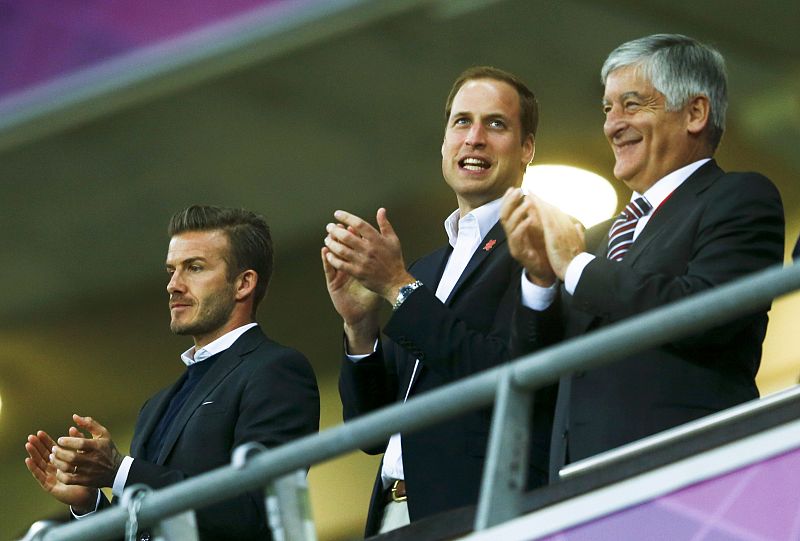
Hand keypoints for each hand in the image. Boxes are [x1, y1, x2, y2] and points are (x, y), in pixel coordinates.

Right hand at [25, 429, 97, 513]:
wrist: (88, 493)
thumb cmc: (86, 474)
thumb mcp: (83, 455)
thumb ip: (78, 442)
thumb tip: (72, 428)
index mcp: (62, 460)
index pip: (51, 448)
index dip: (45, 440)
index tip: (40, 432)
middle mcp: (54, 467)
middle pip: (43, 454)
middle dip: (37, 445)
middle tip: (31, 436)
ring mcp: (50, 476)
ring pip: (39, 463)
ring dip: (33, 454)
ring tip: (28, 445)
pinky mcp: (48, 485)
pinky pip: (39, 475)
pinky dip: (33, 467)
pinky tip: (28, 460)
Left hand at [50, 414, 124, 489]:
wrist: (116, 470)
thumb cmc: (107, 449)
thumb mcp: (102, 433)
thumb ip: (89, 424)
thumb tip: (74, 416)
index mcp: (98, 446)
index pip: (80, 443)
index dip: (68, 441)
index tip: (60, 440)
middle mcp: (93, 459)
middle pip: (72, 457)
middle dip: (59, 452)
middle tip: (54, 449)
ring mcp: (89, 471)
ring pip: (68, 468)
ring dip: (57, 463)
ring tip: (52, 458)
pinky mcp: (85, 481)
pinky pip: (69, 479)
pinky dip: (61, 475)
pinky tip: (58, 469)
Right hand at [322, 233, 381, 352]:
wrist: (364, 312)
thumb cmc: (372, 293)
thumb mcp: (379, 274)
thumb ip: (381, 260)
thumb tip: (386, 243)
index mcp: (358, 262)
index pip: (355, 244)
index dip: (354, 234)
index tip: (353, 225)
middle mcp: (347, 265)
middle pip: (342, 247)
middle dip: (340, 236)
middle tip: (338, 226)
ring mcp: (339, 274)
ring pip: (333, 255)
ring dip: (331, 245)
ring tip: (330, 235)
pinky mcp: (333, 282)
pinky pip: (329, 270)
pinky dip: (327, 260)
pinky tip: (325, 252)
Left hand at [323, 208, 414, 301]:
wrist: (395, 282)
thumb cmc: (394, 260)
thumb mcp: (393, 240)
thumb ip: (385, 224)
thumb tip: (381, 210)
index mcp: (377, 239)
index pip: (359, 224)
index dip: (346, 217)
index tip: (337, 214)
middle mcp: (369, 249)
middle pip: (347, 237)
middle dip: (335, 230)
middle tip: (329, 227)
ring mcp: (362, 261)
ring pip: (342, 250)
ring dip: (332, 243)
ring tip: (327, 239)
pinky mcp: (358, 272)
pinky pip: (341, 265)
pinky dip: (333, 259)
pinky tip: (328, 254)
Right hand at [500, 187, 555, 285]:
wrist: (547, 272)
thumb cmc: (544, 250)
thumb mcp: (540, 230)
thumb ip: (536, 217)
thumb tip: (536, 200)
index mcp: (516, 229)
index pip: (507, 211)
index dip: (508, 199)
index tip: (514, 188)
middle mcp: (512, 236)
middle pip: (504, 215)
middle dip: (510, 202)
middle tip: (518, 191)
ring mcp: (514, 244)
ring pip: (508, 226)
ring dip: (517, 212)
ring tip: (527, 203)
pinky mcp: (518, 253)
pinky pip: (516, 239)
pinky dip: (522, 227)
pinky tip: (529, 219)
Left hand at [530, 195, 584, 279]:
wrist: (577, 270)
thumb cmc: (577, 261)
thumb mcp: (579, 245)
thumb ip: (578, 234)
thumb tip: (578, 226)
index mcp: (570, 229)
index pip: (559, 215)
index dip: (549, 207)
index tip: (541, 201)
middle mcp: (566, 225)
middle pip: (553, 209)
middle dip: (541, 201)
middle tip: (532, 191)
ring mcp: (561, 228)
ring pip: (548, 210)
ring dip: (538, 201)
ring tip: (528, 192)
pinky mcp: (554, 233)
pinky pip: (544, 217)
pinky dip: (538, 208)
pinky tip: (530, 202)